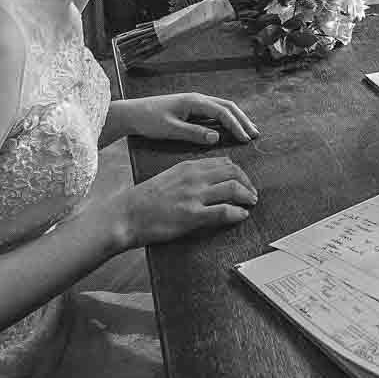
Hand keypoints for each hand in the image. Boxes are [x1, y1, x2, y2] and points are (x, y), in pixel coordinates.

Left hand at [113, 93, 257, 144]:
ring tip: (248, 130)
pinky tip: (230, 127)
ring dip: (237, 118)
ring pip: (223, 107)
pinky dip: (227, 118)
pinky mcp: (191, 108)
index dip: (236, 125)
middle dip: (243, 119)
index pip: (222, 112)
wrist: (131, 113)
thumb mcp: (170, 129)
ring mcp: (195, 102)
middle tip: (255, 134)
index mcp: (194, 102)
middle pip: (228, 106)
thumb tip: (216, 138)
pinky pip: (215, 111)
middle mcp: (197, 99)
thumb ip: (193, 133)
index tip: (246, 139)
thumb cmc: (148, 120)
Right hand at [115, 156, 257, 246]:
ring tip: (251, 203)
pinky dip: (238, 213)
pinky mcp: (192, 215)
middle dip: (248, 182)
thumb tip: (210, 183)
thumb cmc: (145, 199)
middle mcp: (194, 177)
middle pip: (233, 171)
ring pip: (232, 188)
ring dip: (247, 196)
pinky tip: (242, 215)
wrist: (126, 215)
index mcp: (188, 166)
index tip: (244, 181)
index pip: (223, 162)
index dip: (239, 172)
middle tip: (252, 194)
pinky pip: (223, 211)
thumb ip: (190, 177)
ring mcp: (193, 195)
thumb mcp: (170, 178)